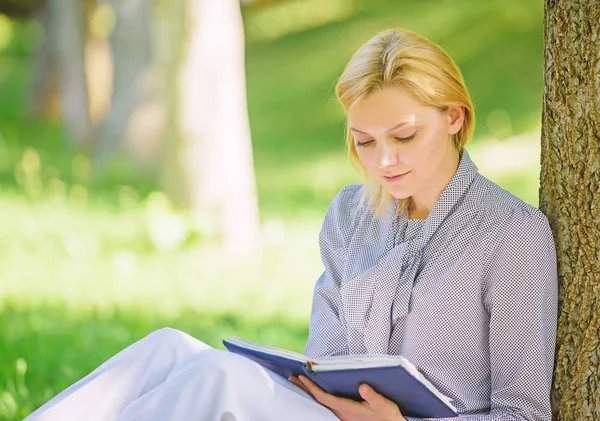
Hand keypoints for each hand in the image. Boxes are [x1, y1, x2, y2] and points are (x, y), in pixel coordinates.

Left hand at [289, 375, 406, 420]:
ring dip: (311, 392)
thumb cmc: (387, 417)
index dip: (311, 387)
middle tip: (292, 377)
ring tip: (300, 382)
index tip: (301, 377)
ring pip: (322, 403)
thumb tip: (362, 386)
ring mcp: (343, 415)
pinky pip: (328, 404)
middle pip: (318, 400)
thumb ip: (372, 396)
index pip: (324, 397)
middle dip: (305, 388)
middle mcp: (342, 413)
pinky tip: (318, 392)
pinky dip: (320, 396)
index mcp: (347, 409)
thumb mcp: (383, 405)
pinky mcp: (347, 415)